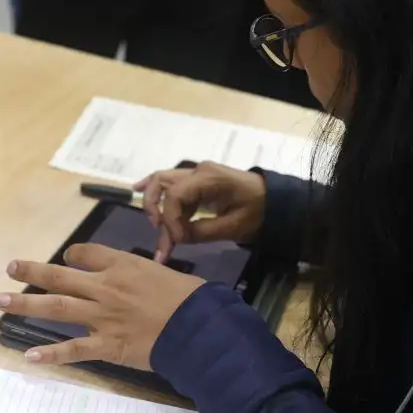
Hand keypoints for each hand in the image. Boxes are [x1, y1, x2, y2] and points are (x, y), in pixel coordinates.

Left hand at [0, 244, 205, 369]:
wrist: (199, 327)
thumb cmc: (188, 297)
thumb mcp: (162, 271)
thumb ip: (137, 273)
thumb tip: (127, 278)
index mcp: (120, 265)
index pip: (84, 254)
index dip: (71, 256)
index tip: (65, 260)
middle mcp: (104, 287)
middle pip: (59, 276)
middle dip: (31, 272)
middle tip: (10, 269)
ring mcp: (102, 317)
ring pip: (56, 307)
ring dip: (26, 304)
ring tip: (1, 302)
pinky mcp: (106, 345)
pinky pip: (73, 349)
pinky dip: (51, 353)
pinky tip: (30, 356)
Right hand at [137, 163, 266, 261]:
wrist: (274, 200)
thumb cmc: (257, 212)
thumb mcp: (233, 227)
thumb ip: (202, 232)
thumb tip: (178, 237)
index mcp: (208, 179)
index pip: (175, 195)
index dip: (170, 220)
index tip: (177, 241)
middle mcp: (198, 171)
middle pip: (162, 181)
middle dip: (153, 205)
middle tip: (156, 228)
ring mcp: (197, 174)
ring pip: (163, 180)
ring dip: (153, 200)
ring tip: (148, 219)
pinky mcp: (198, 181)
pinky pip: (172, 185)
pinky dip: (157, 192)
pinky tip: (138, 190)